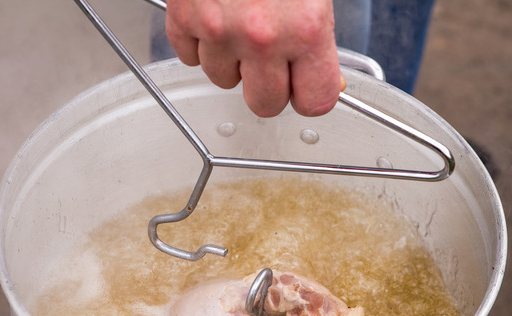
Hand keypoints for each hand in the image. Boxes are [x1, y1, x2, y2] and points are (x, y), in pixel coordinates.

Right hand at [166, 0, 343, 117]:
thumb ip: (318, 38)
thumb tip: (329, 81)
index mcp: (306, 28)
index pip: (314, 102)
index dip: (310, 94)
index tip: (306, 87)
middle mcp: (262, 36)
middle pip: (264, 104)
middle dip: (267, 86)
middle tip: (269, 56)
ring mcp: (217, 30)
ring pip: (223, 79)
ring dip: (230, 59)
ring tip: (239, 20)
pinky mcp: (183, 17)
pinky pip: (189, 55)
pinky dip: (198, 40)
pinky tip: (214, 14)